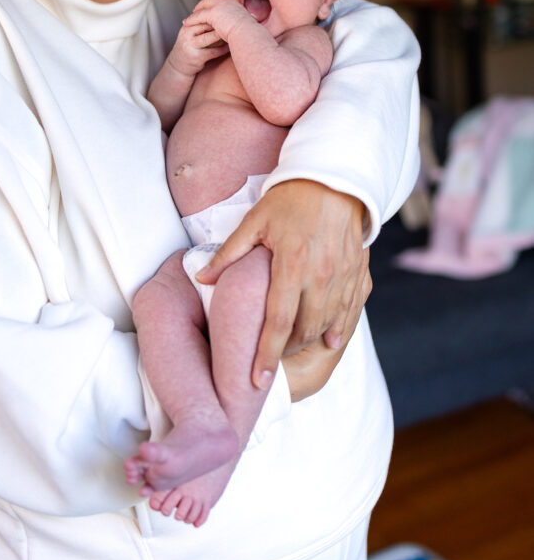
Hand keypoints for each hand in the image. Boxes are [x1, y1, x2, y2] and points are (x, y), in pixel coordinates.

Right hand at [167, 17, 229, 78]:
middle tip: (233, 22)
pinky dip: (222, 49)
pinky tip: (229, 47)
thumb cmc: (190, 48)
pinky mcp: (196, 57)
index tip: (229, 14)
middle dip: (219, 23)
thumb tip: (222, 16)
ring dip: (221, 35)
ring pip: (208, 37)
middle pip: (205, 25)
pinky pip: (213, 52)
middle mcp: (187, 34)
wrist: (178, 66)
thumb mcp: (191, 34)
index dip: (216, 15)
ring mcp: (190, 46)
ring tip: (232, 33)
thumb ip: (202, 26)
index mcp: (187, 26)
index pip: (202, 16)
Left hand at [183, 0, 254, 42]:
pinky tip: (186, 23)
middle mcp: (226, 2)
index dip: (212, 6)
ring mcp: (219, 6)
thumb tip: (240, 28)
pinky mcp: (212, 13)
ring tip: (188, 19)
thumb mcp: (244, 26)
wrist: (248, 33)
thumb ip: (239, 24)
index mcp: (234, 4)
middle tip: (194, 11)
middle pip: (209, 1)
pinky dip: (192, 19)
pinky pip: (198, 15)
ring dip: (194, 13)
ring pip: (202, 8)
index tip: (207, 11)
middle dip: (200, 6)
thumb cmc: (249, 33)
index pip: (220, 2)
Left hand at [196, 180, 370, 388]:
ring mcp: (342, 275)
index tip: (257, 380)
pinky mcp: (357, 272)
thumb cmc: (289, 199)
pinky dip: (339, 329)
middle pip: (304, 329)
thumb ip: (229, 253)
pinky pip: (350, 311)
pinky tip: (329, 339)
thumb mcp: (255, 221)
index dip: (266, 354)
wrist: (335, 179)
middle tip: (269, 359)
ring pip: (328, 324)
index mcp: (292, 262)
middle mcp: (321, 274)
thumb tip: (202, 279)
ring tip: (292, 349)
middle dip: (286, 351)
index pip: (278, 321)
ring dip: (310, 342)